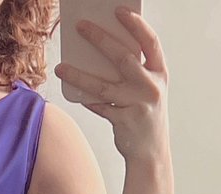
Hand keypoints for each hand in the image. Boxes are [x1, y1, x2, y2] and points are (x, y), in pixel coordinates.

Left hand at [54, 6, 168, 162]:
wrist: (151, 153)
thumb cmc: (146, 115)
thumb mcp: (148, 90)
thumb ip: (134, 72)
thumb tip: (103, 51)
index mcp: (159, 73)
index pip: (149, 42)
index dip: (136, 25)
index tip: (118, 11)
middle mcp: (151, 87)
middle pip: (123, 57)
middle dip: (100, 39)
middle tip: (81, 27)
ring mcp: (137, 105)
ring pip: (103, 85)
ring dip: (79, 75)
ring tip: (61, 68)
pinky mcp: (123, 122)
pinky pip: (99, 106)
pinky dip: (87, 100)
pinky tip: (77, 95)